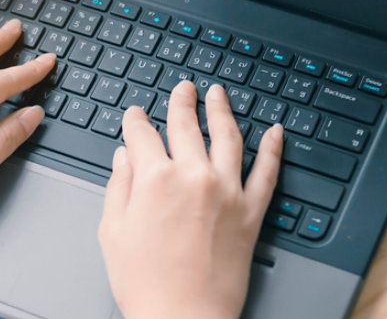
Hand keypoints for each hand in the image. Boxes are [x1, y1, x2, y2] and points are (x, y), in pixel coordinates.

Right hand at [98, 82, 285, 318]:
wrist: (183, 318)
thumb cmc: (145, 285)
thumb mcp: (112, 232)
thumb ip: (119, 188)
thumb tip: (124, 159)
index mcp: (153, 178)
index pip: (142, 134)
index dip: (136, 121)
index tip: (136, 116)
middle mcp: (193, 176)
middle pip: (186, 125)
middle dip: (181, 103)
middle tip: (183, 89)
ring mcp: (227, 191)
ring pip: (228, 136)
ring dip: (222, 110)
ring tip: (219, 95)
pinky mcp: (251, 212)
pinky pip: (267, 172)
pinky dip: (273, 149)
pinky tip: (274, 132)